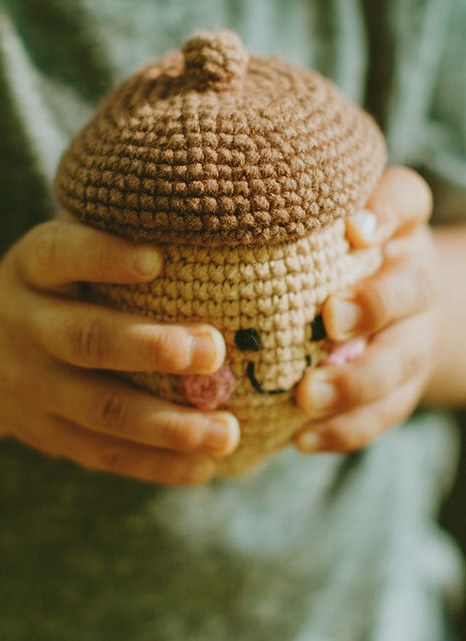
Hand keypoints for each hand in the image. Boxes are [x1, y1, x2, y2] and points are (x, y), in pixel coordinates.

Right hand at [0, 218, 238, 483]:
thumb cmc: (48, 289)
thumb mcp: (56, 253)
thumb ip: (104, 240)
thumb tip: (203, 217)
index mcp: (29, 269)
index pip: (60, 254)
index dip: (104, 256)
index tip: (157, 258)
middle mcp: (22, 326)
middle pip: (85, 339)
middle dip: (149, 347)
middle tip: (212, 351)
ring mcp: (29, 388)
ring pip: (99, 409)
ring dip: (165, 425)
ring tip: (226, 432)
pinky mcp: (45, 434)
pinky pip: (101, 453)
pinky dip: (154, 464)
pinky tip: (202, 468)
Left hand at [295, 167, 436, 452]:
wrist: (384, 311)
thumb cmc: (323, 260)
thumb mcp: (313, 229)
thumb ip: (288, 220)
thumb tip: (226, 215)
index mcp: (395, 228)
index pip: (404, 201)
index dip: (384, 212)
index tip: (353, 230)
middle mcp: (413, 279)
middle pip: (411, 291)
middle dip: (374, 306)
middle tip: (332, 319)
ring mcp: (414, 337)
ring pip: (400, 362)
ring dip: (356, 383)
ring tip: (308, 397)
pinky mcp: (402, 388)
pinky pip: (382, 413)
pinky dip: (344, 429)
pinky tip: (301, 439)